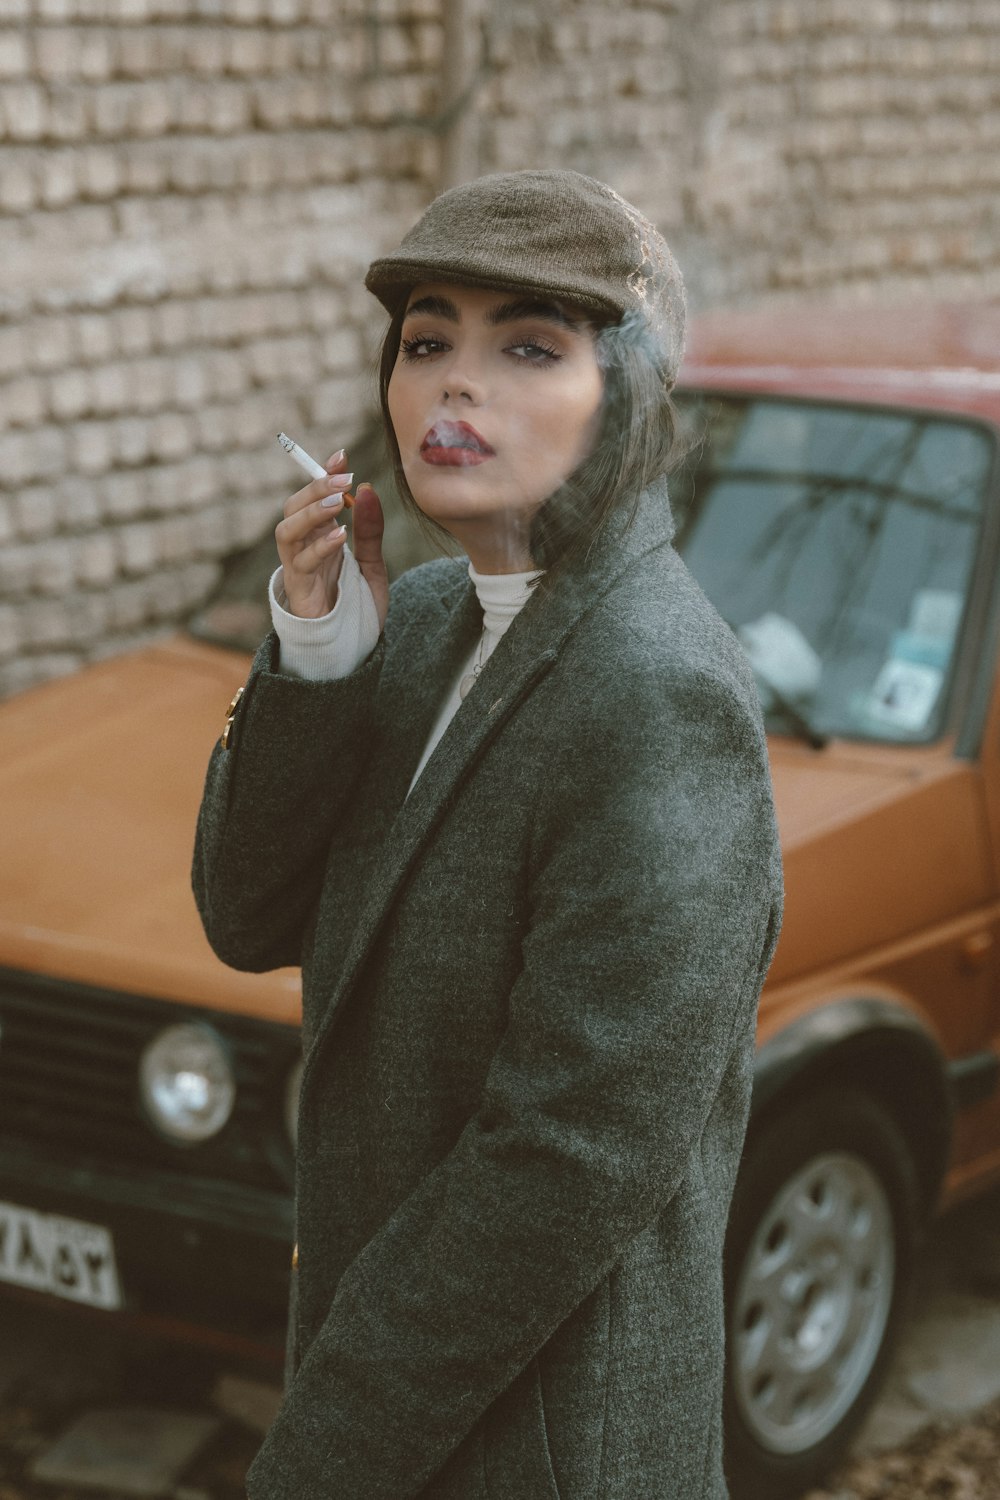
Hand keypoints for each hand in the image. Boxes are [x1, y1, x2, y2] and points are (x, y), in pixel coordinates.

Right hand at [275, 454, 387, 628]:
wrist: (352, 651)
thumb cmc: (356, 607)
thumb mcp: (372, 565)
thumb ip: (369, 531)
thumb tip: (368, 489)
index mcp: (318, 538)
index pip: (314, 498)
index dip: (323, 475)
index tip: (342, 456)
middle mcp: (303, 549)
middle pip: (293, 508)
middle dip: (314, 488)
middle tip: (343, 478)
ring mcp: (297, 569)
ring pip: (286, 531)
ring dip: (309, 513)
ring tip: (337, 503)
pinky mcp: (299, 591)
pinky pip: (300, 564)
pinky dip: (319, 547)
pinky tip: (340, 536)